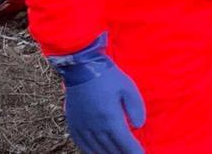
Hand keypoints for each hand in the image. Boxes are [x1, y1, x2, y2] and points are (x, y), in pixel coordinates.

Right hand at [49, 34, 145, 153]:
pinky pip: (82, 146)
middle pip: (112, 151)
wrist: (81, 67)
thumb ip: (136, 108)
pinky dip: (92, 152)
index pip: (126, 145)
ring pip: (97, 151)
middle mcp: (96, 128)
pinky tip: (99, 153)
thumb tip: (138, 126)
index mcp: (111, 120)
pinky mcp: (74, 125)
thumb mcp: (128, 88)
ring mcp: (83, 128)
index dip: (135, 153)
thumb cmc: (107, 76)